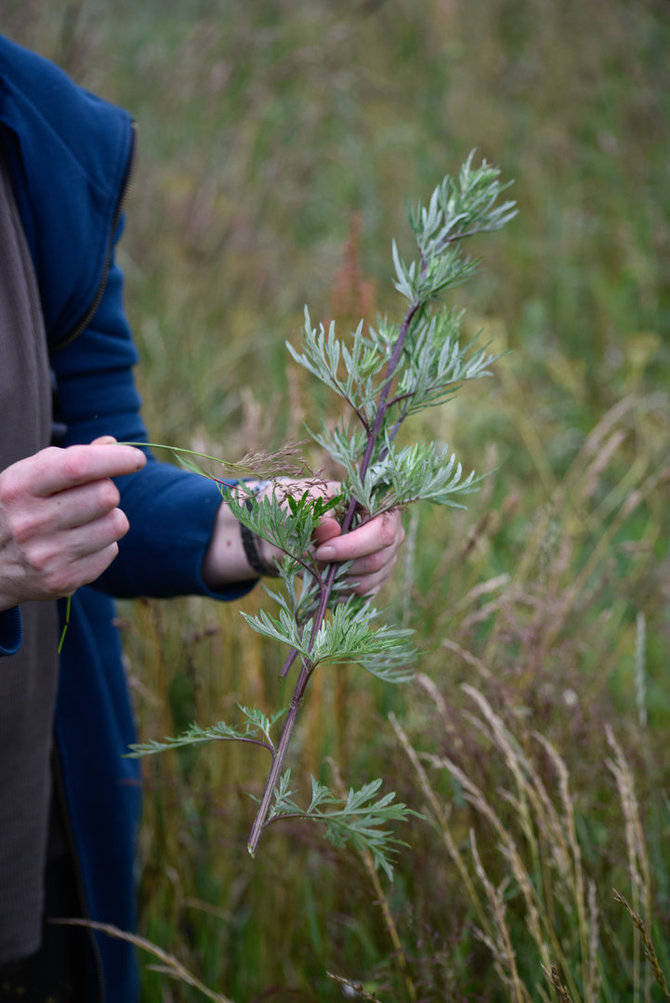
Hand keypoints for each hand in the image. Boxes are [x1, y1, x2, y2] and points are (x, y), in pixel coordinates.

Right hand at [0, 437, 145, 609]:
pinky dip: (102, 544)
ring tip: (83, 520)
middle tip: (89, 495)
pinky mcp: (62, 581)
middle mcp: (30, 523)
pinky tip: (76, 544)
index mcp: (19, 488)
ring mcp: (46, 556)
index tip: (136, 458)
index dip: (115, 459)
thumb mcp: (28, 476)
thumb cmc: (16, 508)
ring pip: (116, 524)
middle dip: (106, 490)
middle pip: (106, 495)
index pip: (77, 467)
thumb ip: (70, 458)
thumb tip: (114, 445)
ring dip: (108, 517)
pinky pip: (111, 551)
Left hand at [255, 479, 404, 595]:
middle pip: (377, 560)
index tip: (322, 551)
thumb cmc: (305, 509)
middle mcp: (391, 532)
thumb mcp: (304, 507)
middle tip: (313, 558)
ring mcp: (386, 558)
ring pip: (368, 582)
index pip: (382, 532)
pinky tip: (322, 578)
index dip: (353, 546)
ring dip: (336, 579)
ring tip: (314, 565)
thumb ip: (317, 517)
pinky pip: (360, 595)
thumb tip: (330, 528)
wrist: (295, 526)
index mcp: (379, 506)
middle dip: (341, 565)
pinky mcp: (376, 580)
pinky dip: (337, 591)